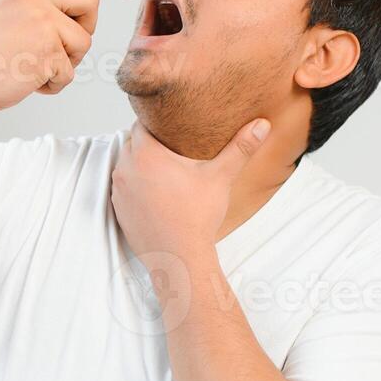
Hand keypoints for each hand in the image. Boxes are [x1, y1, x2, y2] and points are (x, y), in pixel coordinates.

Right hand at [0, 0, 103, 111]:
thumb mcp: (3, 4)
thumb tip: (72, 3)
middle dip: (88, 23)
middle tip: (69, 40)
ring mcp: (43, 23)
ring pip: (84, 40)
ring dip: (69, 59)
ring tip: (40, 64)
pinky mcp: (49, 53)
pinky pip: (70, 71)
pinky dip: (54, 82)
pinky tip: (31, 78)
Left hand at [110, 117, 271, 272]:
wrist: (179, 258)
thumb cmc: (196, 218)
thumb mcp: (220, 177)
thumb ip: (240, 148)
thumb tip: (262, 125)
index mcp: (145, 154)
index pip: (142, 123)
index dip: (156, 122)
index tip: (171, 125)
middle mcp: (125, 170)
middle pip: (133, 144)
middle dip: (149, 143)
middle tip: (171, 146)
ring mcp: (119, 192)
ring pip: (125, 166)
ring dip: (140, 165)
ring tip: (163, 168)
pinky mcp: (118, 210)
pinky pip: (123, 189)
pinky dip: (135, 187)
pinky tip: (154, 192)